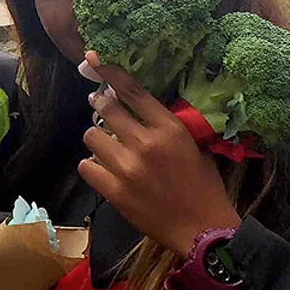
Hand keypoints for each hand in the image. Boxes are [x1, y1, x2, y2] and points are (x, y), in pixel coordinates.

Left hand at [78, 53, 239, 255]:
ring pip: (91, 136)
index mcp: (169, 129)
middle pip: (106, 109)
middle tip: (100, 105)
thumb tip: (141, 108)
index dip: (110, 73)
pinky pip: (86, 165)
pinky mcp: (113, 191)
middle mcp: (145, 143)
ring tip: (107, 145)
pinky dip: (92, 165)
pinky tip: (104, 168)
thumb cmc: (203, 187)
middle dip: (100, 104)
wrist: (201, 229)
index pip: (132, 91)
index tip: (93, 59)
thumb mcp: (194, 146)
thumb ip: (167, 125)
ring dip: (97, 138)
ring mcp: (126, 168)